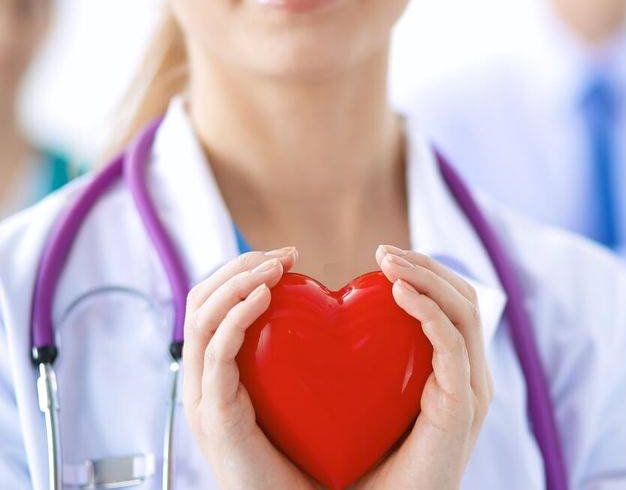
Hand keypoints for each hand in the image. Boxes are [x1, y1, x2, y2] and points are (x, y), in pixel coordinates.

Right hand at [182, 247, 319, 489]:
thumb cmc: (303, 459)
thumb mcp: (299, 394)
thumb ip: (302, 359)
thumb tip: (337, 318)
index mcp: (220, 371)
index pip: (214, 302)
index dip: (244, 270)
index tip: (288, 256)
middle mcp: (202, 379)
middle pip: (200, 300)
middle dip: (239, 267)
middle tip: (284, 255)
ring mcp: (202, 396)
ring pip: (200, 318)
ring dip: (237, 282)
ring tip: (275, 267)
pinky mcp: (213, 415)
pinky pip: (216, 354)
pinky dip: (236, 317)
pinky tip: (265, 296)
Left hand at [352, 245, 493, 489]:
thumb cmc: (365, 470)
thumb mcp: (366, 403)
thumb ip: (366, 366)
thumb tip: (330, 323)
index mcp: (452, 375)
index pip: (453, 305)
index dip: (425, 273)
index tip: (383, 257)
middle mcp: (470, 378)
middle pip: (466, 299)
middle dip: (427, 266)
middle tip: (383, 253)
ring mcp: (471, 391)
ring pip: (466, 311)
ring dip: (428, 277)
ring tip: (388, 263)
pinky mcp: (463, 406)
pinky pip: (453, 346)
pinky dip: (429, 312)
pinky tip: (398, 294)